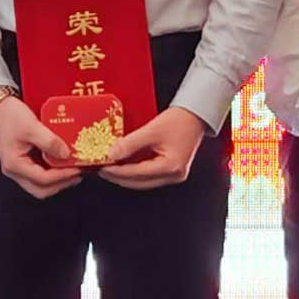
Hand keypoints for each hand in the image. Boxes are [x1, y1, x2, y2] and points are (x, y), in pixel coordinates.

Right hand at [0, 94, 81, 198]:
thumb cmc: (10, 116)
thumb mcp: (32, 126)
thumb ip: (50, 142)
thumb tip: (66, 154)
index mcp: (14, 164)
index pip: (42, 179)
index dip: (62, 176)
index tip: (76, 169)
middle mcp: (14, 171)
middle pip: (40, 190)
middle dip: (60, 185)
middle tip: (77, 175)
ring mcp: (17, 169)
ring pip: (39, 186)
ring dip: (56, 182)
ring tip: (72, 172)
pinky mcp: (22, 164)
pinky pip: (38, 176)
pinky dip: (51, 174)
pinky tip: (61, 166)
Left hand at [97, 105, 211, 189]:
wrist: (196, 115)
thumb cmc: (180, 120)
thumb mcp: (151, 130)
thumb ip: (130, 144)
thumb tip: (112, 154)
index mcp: (171, 167)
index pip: (137, 174)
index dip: (117, 171)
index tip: (103, 167)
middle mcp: (174, 175)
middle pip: (139, 183)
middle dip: (119, 177)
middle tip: (103, 170)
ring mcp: (174, 175)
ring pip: (143, 182)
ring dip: (127, 176)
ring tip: (111, 168)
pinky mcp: (172, 171)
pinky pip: (149, 176)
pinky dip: (136, 172)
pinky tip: (125, 166)